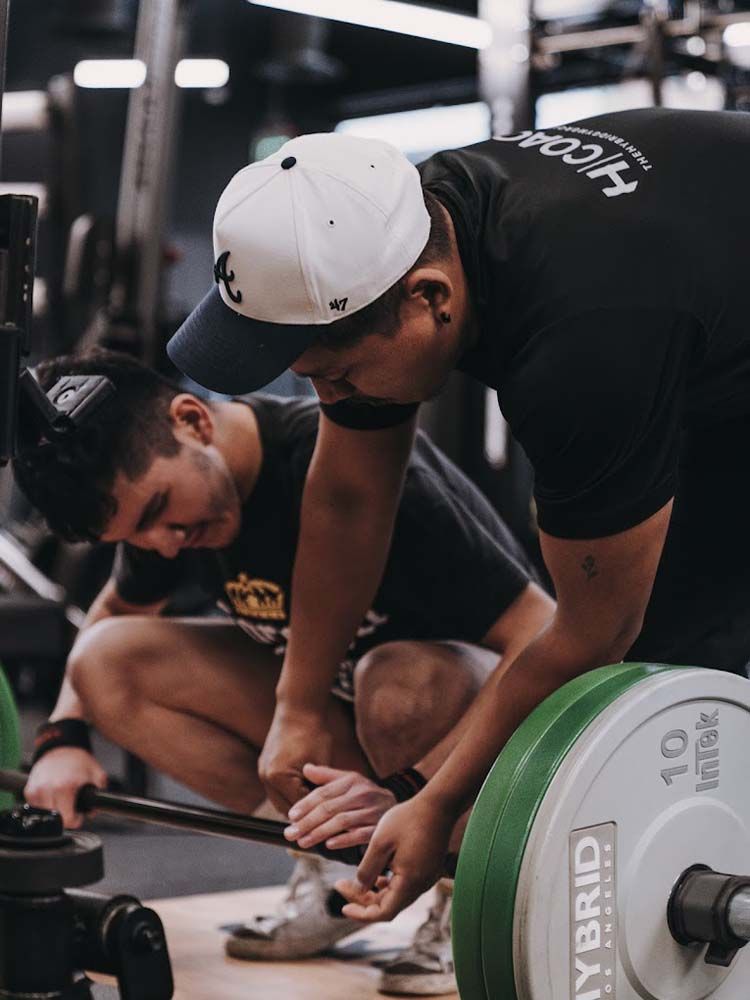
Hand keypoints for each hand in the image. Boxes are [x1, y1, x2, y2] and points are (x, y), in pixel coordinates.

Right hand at [24, 747, 107, 828]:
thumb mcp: (96, 773)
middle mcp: (47, 790)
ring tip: (62, 799)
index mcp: (64, 787)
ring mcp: (36, 791)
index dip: (75, 821)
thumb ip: (100, 791)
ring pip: (44, 815)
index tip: (78, 816)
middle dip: (65, 816)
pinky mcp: (29, 790)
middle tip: (72, 806)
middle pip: (55, 819)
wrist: (60, 746)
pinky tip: (53, 796)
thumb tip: (94, 810)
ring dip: (54, 811)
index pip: (66, 820)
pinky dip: (44, 805)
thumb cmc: (77, 759)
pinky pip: (35, 807)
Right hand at [258, 705, 332, 813]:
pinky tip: (306, 792)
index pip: (299, 807)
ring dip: (295, 804)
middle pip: (286, 809)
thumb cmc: (314, 732)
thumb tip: (328, 807)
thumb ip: (320, 787)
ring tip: (316, 808)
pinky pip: (276, 789)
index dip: (316, 814)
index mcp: (279, 777)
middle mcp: (267, 777)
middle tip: (324, 820)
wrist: (298, 708)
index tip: (330, 821)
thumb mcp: (322, 763)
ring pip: (280, 801)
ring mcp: (263, 772)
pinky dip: (289, 793)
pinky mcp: (265, 766)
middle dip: (304, 815)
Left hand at [284, 763, 395, 851]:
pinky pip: (360, 834)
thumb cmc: (367, 796)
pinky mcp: (380, 828)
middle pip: (330, 808)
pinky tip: (329, 845)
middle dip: (307, 822)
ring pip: (342, 822)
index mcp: (352, 781)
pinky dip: (344, 839)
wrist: (399, 807)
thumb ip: (327, 777)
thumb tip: (306, 768)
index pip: (324, 793)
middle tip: (290, 834)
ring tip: (303, 842)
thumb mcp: (349, 781)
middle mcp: (363, 794)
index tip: (291, 816)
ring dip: (319, 833)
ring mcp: (372, 811)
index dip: (306, 804)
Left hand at [335, 795, 454, 922]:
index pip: (383, 913)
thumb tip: (359, 889)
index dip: (361, 914)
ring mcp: (426, 878)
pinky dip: (387, 884)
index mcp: (410, 882)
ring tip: (353, 881)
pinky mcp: (427, 869)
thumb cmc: (408, 819)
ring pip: (396, 896)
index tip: (343, 906)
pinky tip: (376, 875)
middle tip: (340, 885)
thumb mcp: (380, 842)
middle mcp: (420, 885)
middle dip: (362, 899)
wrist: (438, 804)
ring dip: (374, 892)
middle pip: (388, 905)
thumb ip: (367, 869)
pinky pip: (404, 885)